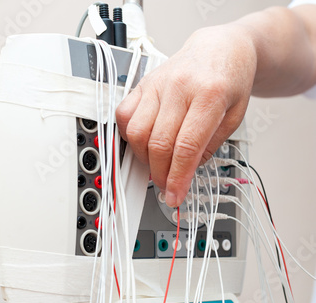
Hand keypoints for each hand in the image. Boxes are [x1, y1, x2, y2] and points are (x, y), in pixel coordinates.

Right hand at [116, 24, 256, 206]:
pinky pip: (124, 114)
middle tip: (168, 185)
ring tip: (158, 164)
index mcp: (210, 95)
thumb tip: (186, 171)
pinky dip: (129, 136)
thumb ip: (209, 146)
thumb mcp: (234, 117)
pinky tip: (144, 143)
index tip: (175, 197)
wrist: (220, 49)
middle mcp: (180, 87)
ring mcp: (158, 83)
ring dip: (144, 158)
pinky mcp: (143, 83)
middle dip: (161, 174)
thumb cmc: (230, 80)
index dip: (178, 178)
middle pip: (159, 143)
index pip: (186, 147)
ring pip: (136, 132)